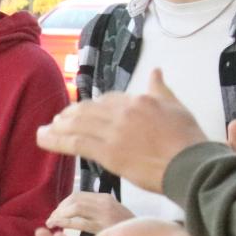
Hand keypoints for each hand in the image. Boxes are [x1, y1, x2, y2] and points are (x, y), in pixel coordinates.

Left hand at [37, 68, 207, 194]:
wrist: (193, 165)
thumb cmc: (189, 140)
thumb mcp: (176, 106)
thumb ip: (161, 89)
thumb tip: (156, 71)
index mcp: (139, 100)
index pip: (107, 99)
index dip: (91, 106)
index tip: (81, 111)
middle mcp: (123, 112)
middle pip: (87, 110)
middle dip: (69, 116)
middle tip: (56, 121)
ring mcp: (115, 132)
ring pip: (77, 125)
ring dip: (57, 127)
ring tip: (44, 131)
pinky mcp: (109, 153)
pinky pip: (75, 143)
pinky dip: (55, 140)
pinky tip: (42, 139)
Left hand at [46, 190, 132, 235]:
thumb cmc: (128, 233)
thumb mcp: (110, 217)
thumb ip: (92, 213)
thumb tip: (68, 215)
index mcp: (105, 198)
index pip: (76, 195)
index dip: (61, 205)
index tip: (55, 215)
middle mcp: (105, 202)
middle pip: (73, 200)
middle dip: (58, 210)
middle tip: (50, 221)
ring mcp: (105, 212)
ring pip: (74, 208)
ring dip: (59, 215)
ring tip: (51, 224)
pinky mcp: (105, 225)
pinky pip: (79, 221)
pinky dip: (64, 222)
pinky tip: (57, 227)